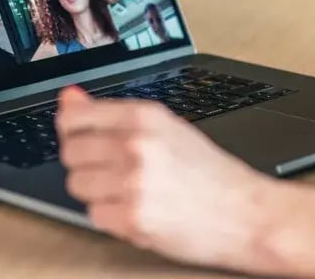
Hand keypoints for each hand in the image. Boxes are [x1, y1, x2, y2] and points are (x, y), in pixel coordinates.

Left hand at [55, 85, 277, 270]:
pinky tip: (136, 211)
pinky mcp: (133, 218)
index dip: (70, 131)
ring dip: (98, 193)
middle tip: (114, 172)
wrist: (246, 214)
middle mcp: (135, 144)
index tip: (79, 138)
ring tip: (129, 192)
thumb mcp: (164, 127)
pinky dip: (111, 218)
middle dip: (86, 164)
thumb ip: (112, 114)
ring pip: (77, 185)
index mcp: (143, 115)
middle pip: (70, 152)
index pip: (73, 117)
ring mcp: (133, 181)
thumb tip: (69, 97)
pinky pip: (94, 215)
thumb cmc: (208, 173)